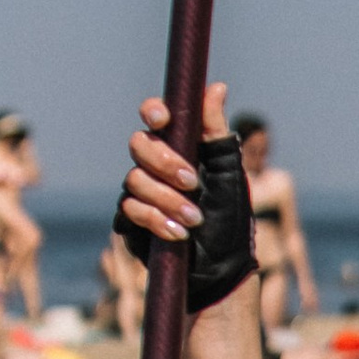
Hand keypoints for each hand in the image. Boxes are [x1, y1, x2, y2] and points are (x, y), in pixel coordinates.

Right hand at [121, 81, 225, 244]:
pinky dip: (155, 220)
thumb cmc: (229, 220)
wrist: (220, 271)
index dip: (154, 112)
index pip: (156, 117)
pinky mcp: (130, 220)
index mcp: (180, 148)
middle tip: (193, 183)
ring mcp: (141, 192)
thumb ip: (216, 133)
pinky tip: (178, 234)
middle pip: (139, 144)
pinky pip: (129, 209)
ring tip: (194, 220)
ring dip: (167, 200)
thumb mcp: (229, 174)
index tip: (163, 120)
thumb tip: (216, 87)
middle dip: (165, 163)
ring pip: (135, 179)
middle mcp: (156, 166)